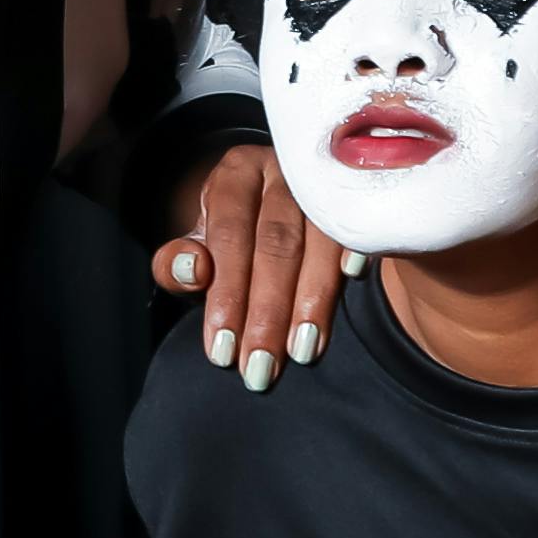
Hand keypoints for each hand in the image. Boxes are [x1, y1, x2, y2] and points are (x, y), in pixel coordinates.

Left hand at [148, 137, 344, 390]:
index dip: (226, 294)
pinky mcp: (357, 194)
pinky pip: (358, 225)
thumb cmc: (232, 233)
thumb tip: (193, 270)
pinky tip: (352, 283)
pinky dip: (354, 254)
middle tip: (260, 366)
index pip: (228, 236)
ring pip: (318, 240)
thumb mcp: (196, 245)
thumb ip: (178, 262)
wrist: (275, 199)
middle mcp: (282, 171)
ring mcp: (324, 180)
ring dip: (312, 300)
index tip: (222, 350)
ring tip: (301, 352)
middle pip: (276, 242)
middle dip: (268, 311)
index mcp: (235, 175)